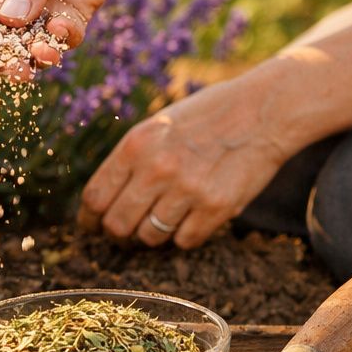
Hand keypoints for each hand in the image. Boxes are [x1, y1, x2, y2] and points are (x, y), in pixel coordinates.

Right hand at [0, 0, 124, 74]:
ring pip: (19, 43)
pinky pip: (54, 40)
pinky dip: (59, 42)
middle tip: (16, 71)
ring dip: (31, 55)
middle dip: (2, 54)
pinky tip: (64, 32)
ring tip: (47, 56)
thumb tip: (11, 19)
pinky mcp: (55, 19)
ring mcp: (24, 8)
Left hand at [78, 75, 294, 248]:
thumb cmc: (208, 115)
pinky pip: (184, 241)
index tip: (91, 226)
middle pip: (117, 224)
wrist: (263, 111)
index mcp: (136, 145)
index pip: (95, 197)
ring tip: (166, 216)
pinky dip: (184, 235)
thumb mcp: (159, 125)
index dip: (89, 219)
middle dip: (118, 233)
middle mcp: (157, 168)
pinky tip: (193, 216)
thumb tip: (105, 199)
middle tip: (126, 231)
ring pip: (150, 237)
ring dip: (153, 233)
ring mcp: (187, 190)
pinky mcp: (216, 208)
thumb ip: (132, 158)